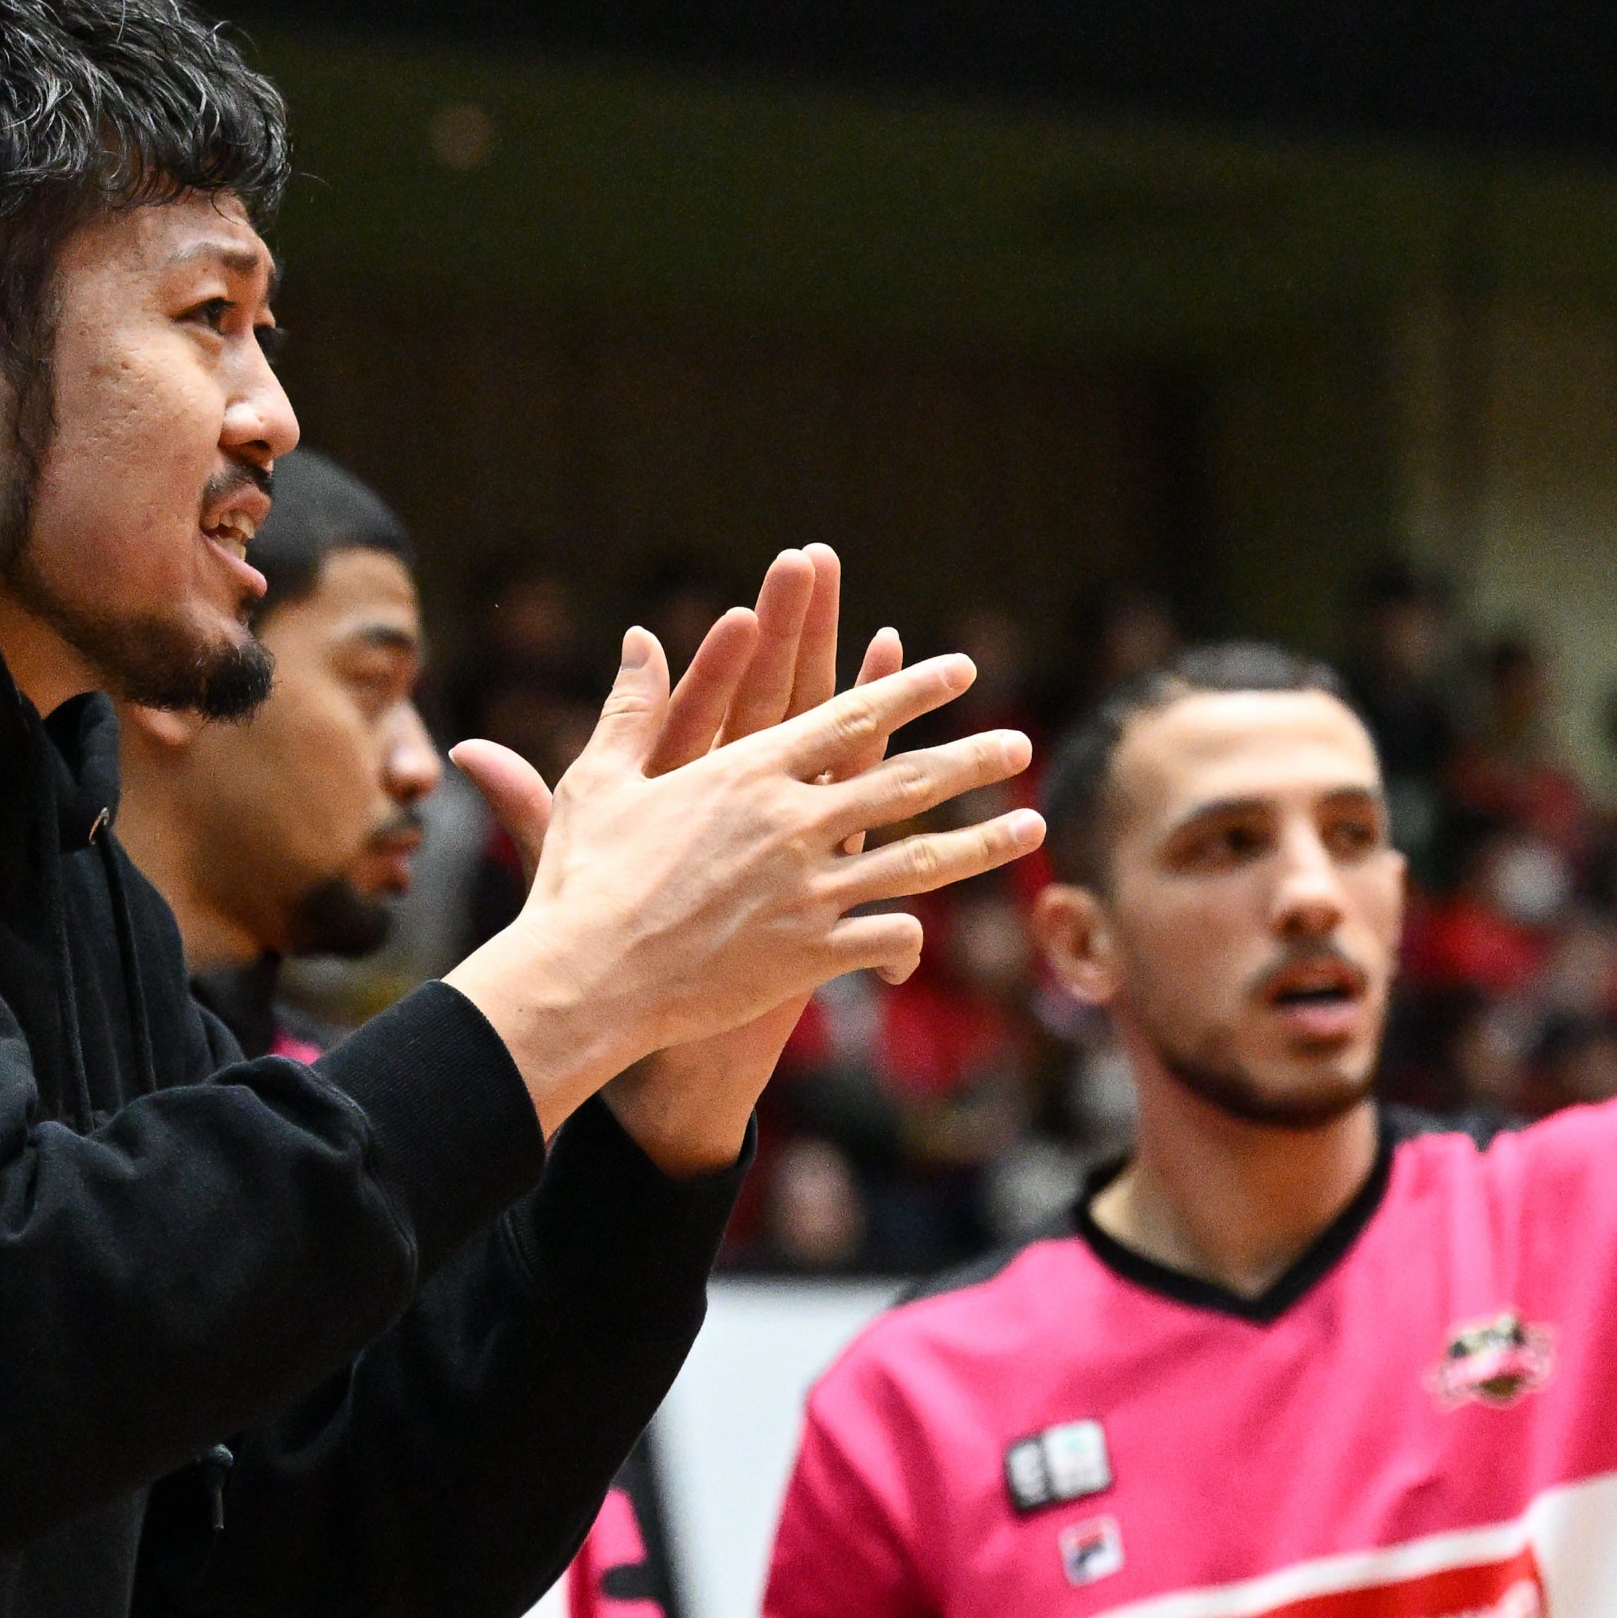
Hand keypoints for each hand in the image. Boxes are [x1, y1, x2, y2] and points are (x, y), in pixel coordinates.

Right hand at [446, 601, 1035, 1142]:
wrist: (587, 981)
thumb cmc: (583, 882)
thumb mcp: (600, 782)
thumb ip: (632, 707)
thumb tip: (641, 636)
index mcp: (747, 773)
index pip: (849, 716)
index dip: (911, 690)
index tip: (960, 669)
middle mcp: (791, 824)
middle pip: (903, 782)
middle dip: (971, 759)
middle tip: (1019, 744)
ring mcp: (808, 891)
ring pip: (919, 862)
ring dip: (983, 844)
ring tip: (1033, 826)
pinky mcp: (809, 955)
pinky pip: (886, 938)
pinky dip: (909, 941)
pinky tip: (926, 944)